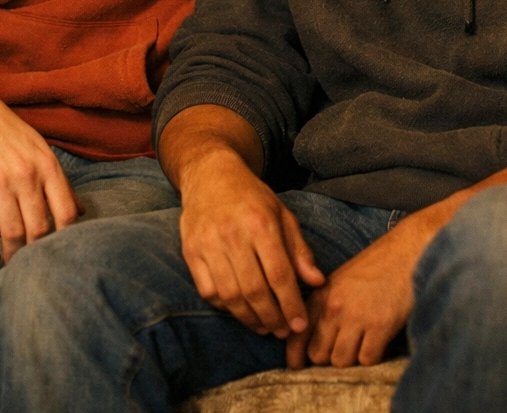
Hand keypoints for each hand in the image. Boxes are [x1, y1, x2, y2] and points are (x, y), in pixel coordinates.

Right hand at [0, 76, 81, 268]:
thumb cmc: (6, 132)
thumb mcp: (38, 148)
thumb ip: (58, 181)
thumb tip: (81, 211)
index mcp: (47, 164)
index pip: (66, 211)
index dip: (67, 238)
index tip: (63, 251)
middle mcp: (26, 174)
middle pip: (39, 228)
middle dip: (39, 253)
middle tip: (37, 266)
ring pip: (11, 233)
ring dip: (14, 256)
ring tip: (14, 267)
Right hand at [179, 148, 323, 336]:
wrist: (210, 175)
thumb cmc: (251, 196)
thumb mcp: (282, 214)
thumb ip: (299, 250)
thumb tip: (316, 282)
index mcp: (260, 223)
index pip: (279, 274)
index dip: (291, 304)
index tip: (300, 324)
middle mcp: (233, 234)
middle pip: (254, 290)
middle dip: (272, 317)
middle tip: (283, 331)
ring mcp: (208, 244)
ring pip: (230, 296)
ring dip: (250, 318)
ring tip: (264, 326)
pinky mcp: (190, 251)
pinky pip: (208, 291)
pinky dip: (225, 306)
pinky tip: (239, 309)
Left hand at [285, 216, 427, 369]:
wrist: (406, 254)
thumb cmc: (374, 269)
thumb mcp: (340, 283)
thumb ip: (323, 308)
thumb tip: (310, 343)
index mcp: (321, 295)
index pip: (297, 335)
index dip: (295, 356)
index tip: (297, 367)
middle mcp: (333, 307)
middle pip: (318, 355)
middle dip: (328, 358)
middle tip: (341, 350)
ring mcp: (356, 317)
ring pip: (341, 361)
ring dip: (351, 359)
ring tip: (361, 343)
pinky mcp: (380, 326)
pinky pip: (367, 360)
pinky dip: (372, 357)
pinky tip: (378, 342)